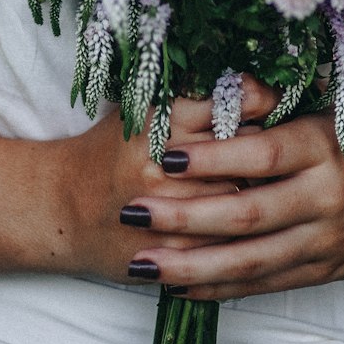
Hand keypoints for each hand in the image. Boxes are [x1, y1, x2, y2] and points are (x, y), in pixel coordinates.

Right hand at [55, 77, 278, 281]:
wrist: (63, 208)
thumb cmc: (111, 151)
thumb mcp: (145, 111)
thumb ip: (196, 101)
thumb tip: (259, 91)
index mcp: (160, 121)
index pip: (230, 104)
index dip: (260, 100)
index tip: (274, 100)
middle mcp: (164, 164)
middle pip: (245, 152)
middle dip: (267, 148)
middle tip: (279, 144)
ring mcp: (169, 212)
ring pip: (243, 199)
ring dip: (263, 191)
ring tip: (269, 182)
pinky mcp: (172, 252)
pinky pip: (228, 244)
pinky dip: (246, 232)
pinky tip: (252, 222)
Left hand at [123, 98, 343, 300]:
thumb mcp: (329, 106)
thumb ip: (274, 102)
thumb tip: (214, 84)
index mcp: (324, 148)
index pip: (262, 155)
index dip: (213, 158)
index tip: (166, 154)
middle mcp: (326, 199)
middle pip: (248, 216)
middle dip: (185, 218)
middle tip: (133, 213)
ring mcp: (326, 242)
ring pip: (251, 262)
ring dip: (192, 265)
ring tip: (143, 264)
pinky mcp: (324, 271)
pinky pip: (266, 285)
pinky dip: (221, 288)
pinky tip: (181, 287)